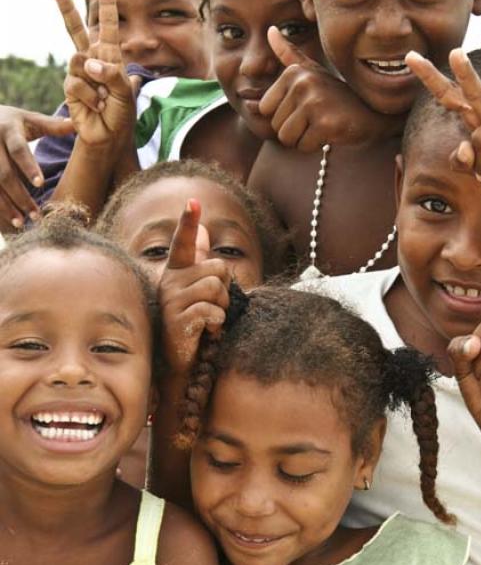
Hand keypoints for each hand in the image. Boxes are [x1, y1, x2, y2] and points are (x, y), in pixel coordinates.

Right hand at [0, 105, 72, 227]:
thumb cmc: (10, 122)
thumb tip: (76, 124)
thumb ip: (52, 126)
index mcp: (8, 129)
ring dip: (5, 206)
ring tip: (20, 224)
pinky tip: (6, 221)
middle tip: (36, 216)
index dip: (29, 166)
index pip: (18, 149)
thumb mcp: (28, 119)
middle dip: (20, 196)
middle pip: (4, 173)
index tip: (40, 183)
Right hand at [55, 0, 136, 146]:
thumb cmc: (120, 114)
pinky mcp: (71, 88)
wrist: (109, 136)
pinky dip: (89, 96)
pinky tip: (95, 106)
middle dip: (67, 10)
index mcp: (110, 57)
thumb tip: (87, 62)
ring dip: (94, 81)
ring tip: (103, 98)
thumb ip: (111, 73)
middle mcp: (93, 62)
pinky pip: (76, 83)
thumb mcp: (125, 92)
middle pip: (76, 32)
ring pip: (79, 60)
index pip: (107, 28)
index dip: (106, 6)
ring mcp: (80, 74)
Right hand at [158, 200, 230, 375]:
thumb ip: (200, 260)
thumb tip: (204, 229)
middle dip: (225, 289)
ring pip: (217, 288)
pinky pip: (212, 310)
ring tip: (211, 321)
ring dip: (223, 307)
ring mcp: (172, 301)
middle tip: (214, 308)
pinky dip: (217, 323)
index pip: (183, 242)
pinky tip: (207, 332)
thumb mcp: (196, 289)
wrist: (179, 363)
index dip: (188, 222)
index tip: (193, 202)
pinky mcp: (178, 320)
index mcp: (175, 272)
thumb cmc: (191, 324)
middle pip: (217, 268)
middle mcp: (170, 282)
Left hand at [259, 27, 401, 151]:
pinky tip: (330, 132)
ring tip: (321, 125)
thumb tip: (270, 31)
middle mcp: (302, 84)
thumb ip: (289, 54)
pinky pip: (303, 146)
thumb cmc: (337, 95)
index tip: (305, 107)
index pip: (265, 108)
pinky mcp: (326, 124)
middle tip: (316, 118)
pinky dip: (315, 145)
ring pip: (287, 138)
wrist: (373, 112)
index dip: (283, 115)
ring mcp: (314, 103)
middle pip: (275, 125)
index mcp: (293, 72)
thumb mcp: (313, 70)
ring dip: (302, 139)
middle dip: (294, 129)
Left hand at [406, 47, 480, 195]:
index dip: (431, 78)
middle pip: (475, 90)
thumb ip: (463, 162)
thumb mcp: (477, 171)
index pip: (452, 95)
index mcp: (480, 115)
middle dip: (464, 71)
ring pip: (480, 140)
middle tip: (455, 52)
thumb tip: (463, 147)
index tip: (411, 58)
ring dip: (480, 168)